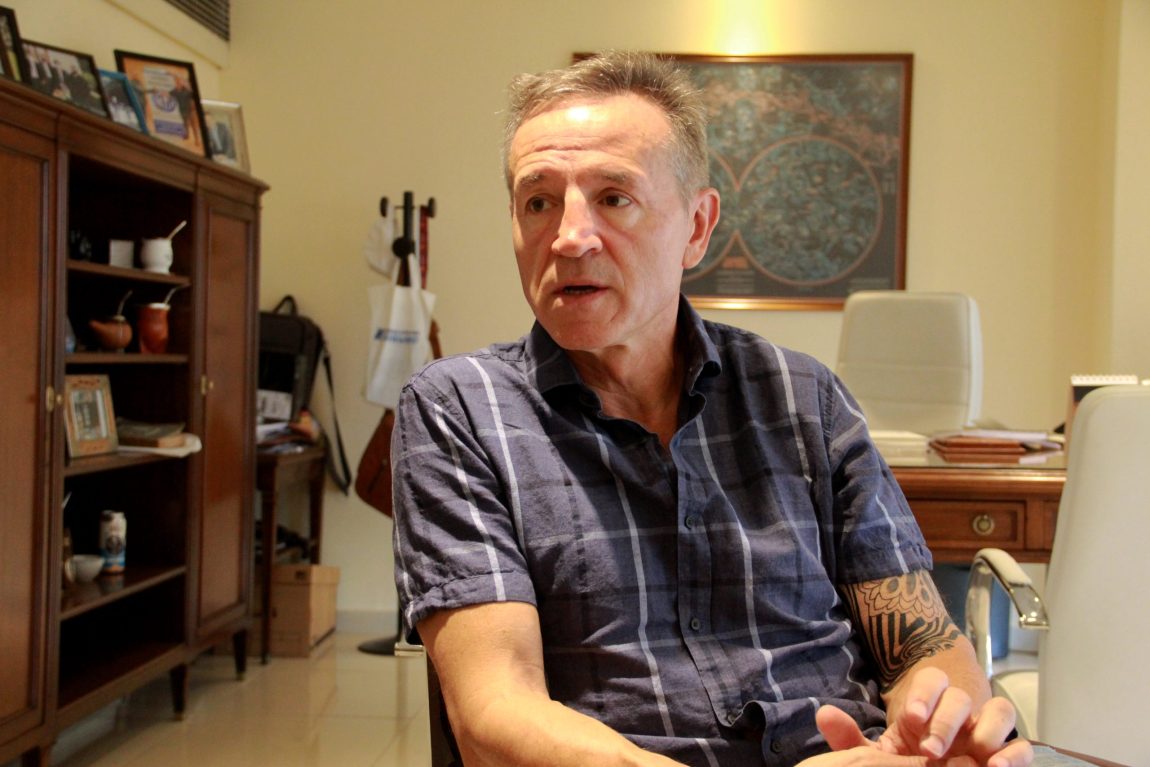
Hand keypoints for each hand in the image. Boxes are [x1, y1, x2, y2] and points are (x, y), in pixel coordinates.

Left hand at [814, 668, 1032, 766]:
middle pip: (962, 697)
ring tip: (977, 756)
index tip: (911, 719)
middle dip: (948, 721)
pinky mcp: (1009, 755)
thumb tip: (822, 714)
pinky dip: (1016, 754)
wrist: (933, 766)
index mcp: (929, 704)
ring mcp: (988, 731)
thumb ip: (851, 737)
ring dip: (989, 731)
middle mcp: (962, 711)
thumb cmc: (907, 758)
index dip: (924, 694)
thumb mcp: (879, 752)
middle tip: (931, 749)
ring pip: (1000, 712)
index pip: (932, 680)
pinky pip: (1023, 746)